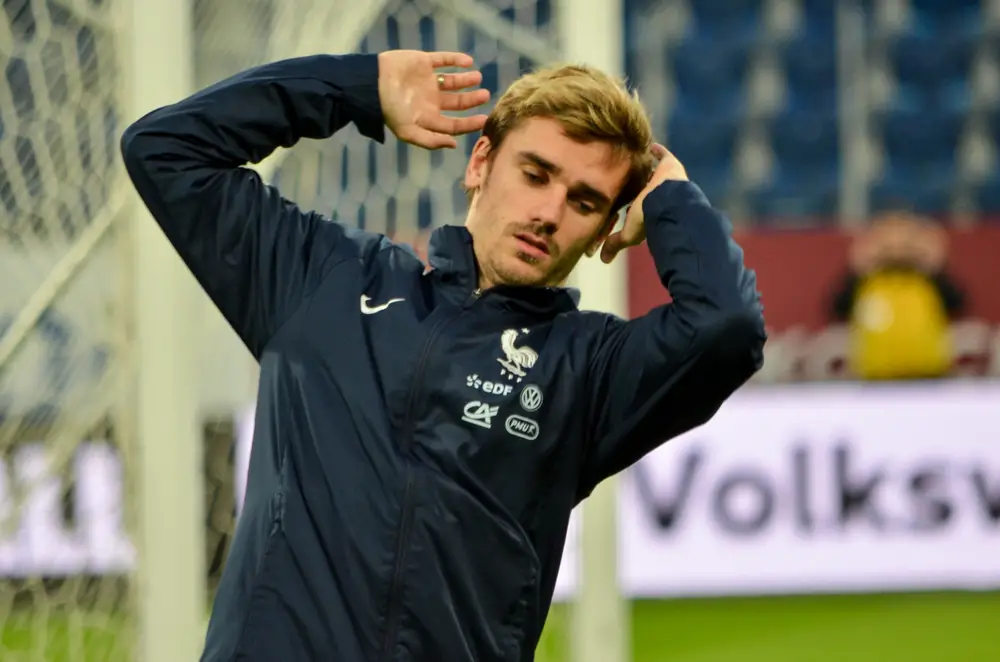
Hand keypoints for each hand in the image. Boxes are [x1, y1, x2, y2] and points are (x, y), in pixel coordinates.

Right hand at [377, 50, 490, 149]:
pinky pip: (443, 60)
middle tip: (485, 95)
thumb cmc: (390, 111)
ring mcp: (427, 80)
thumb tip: (454, 144)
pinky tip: (467, 61)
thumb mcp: (409, 132)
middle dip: (472, 100)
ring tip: (478, 77)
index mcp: (427, 117)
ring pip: (453, 80)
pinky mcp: (423, 62)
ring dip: (466, 79)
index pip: (453, 123)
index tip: (484, 119)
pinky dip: (456, 59)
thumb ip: (431, 141)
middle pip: (456, 102)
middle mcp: (430, 100)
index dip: (469, 123)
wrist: (372, 83)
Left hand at [600, 143, 687, 263]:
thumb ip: (616, 243)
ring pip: (651, 171)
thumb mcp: (630, 234)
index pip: (635, 204)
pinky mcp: (669, 165)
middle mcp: (656, 193)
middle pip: (643, 186)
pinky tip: (649, 145)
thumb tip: (603, 260)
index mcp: (647, 208)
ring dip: (644, 166)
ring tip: (634, 158)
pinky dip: (657, 151)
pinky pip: (663, 155)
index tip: (621, 201)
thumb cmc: (649, 219)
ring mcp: (663, 179)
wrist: (670, 204)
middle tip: (626, 175)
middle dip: (637, 183)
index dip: (628, 203)